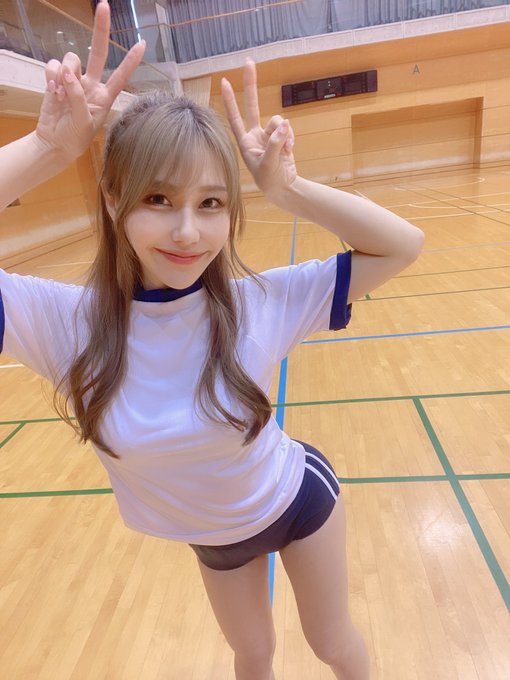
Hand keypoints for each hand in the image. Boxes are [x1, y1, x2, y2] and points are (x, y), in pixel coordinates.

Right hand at [35, 0, 144, 160]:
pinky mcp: (57, 80)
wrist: (54, 143)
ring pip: (71, 59)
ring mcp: (74, 81)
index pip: (121, 76)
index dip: (130, 60)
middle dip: (100, 29)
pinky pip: (54, 66)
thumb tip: (68, 73)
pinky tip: (52, 91)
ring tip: (61, 95)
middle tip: (103, 5)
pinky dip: (51, 76)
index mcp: (105, 97)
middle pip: (98, 52)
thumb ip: (79, 98)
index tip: (142, 44)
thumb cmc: (75, 138)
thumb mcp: (84, 123)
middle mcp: (92, 85)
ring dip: (64, 73)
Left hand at [221, 59, 296, 197]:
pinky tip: (289, 151)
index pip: (234, 117)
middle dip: (251, 84)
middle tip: (248, 61)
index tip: (224, 82)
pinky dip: (290, 138)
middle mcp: (254, 135)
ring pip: (277, 121)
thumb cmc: (269, 180)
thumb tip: (284, 124)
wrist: (283, 188)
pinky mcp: (281, 138)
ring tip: (285, 150)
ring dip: (284, 133)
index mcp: (244, 142)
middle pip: (252, 105)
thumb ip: (274, 143)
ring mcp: (268, 135)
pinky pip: (287, 129)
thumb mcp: (268, 163)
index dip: (230, 100)